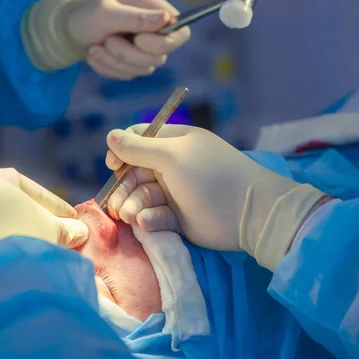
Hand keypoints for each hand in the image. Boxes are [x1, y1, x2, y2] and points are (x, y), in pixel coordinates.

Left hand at [0, 167, 88, 264]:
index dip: (54, 206)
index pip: (28, 188)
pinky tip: (6, 265)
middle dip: (28, 219)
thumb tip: (78, 231)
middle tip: (50, 234)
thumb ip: (67, 228)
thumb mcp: (53, 230)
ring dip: (7, 236)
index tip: (72, 221)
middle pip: (3, 206)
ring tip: (28, 253)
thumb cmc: (23, 236)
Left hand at [67, 0, 190, 79]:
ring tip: (97, 45)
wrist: (71, 29)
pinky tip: (96, 53)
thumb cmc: (87, 14)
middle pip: (161, 57)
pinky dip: (108, 67)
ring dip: (115, 60)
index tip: (138, 40)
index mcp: (154, 9)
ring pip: (143, 70)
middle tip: (108, 39)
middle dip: (129, 53)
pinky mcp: (133, 65)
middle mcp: (155, 31)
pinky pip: (127, 75)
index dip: (164, 43)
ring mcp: (145, 50)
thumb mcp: (106, 12)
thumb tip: (166, 18)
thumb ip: (136, 17)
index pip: (181, 33)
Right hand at [105, 125, 325, 270]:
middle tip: (116, 205)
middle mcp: (172, 165)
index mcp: (174, 142)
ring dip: (132, 205)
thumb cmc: (210, 176)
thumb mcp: (172, 156)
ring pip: (141, 196)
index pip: (138, 139)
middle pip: (134, 172)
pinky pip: (154, 216)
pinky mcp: (178, 217)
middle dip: (124, 187)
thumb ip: (138, 148)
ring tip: (132, 216)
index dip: (121, 151)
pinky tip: (149, 223)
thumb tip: (109, 136)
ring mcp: (175, 192)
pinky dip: (149, 219)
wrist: (249, 214)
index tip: (113, 165)